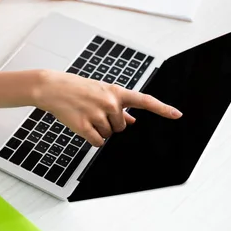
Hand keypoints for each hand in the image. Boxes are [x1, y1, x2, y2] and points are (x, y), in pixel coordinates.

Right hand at [34, 71, 181, 146]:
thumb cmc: (78, 89)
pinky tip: (83, 126)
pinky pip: (98, 142)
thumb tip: (133, 120)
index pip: (145, 101)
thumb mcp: (102, 92)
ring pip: (109, 135)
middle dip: (110, 123)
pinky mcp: (85, 126)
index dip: (162, 109)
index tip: (177, 115)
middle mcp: (110, 102)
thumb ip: (120, 106)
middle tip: (95, 112)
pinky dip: (92, 138)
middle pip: (121, 127)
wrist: (53, 88)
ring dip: (99, 130)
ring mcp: (98, 114)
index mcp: (117, 92)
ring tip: (86, 115)